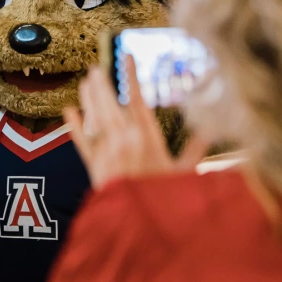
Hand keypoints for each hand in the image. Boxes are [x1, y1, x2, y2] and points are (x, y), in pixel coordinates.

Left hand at [64, 56, 210, 189]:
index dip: (132, 77)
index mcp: (149, 138)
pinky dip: (74, 126)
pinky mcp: (94, 166)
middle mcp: (126, 140)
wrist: (139, 222)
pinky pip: (82, 142)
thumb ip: (196, 150)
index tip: (127, 58)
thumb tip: (212, 131)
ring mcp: (107, 152)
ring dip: (90, 99)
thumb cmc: (165, 197)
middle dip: (103, 85)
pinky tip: (68, 111)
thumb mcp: (186, 173)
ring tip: (85, 81)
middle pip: (111, 105)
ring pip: (96, 118)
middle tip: (96, 68)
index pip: (139, 100)